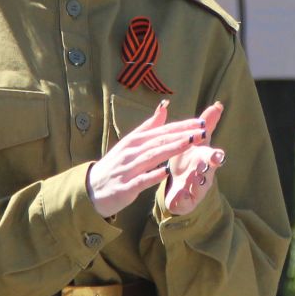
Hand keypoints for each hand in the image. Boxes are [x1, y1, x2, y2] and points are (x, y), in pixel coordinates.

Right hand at [87, 101, 210, 217]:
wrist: (91, 189)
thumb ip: (149, 126)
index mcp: (134, 141)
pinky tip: (166, 172)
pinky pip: (141, 180)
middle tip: (202, 130)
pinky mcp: (125, 187)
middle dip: (182, 135)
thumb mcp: (130, 143)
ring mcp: (127, 169)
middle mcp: (130, 152)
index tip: (200, 122)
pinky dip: (153, 175)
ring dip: (172, 149)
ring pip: (152, 157)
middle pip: (160, 141)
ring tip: (190, 142)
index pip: (161, 130)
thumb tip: (165, 106)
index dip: (182, 126)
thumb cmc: (115, 164)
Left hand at [161, 103, 225, 215]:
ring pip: (198, 187)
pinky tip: (178, 195)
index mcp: (205, 160)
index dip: (216, 156)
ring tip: (192, 178)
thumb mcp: (196, 142)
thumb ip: (206, 125)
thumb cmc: (190, 160)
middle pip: (209, 172)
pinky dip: (182, 199)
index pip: (214, 157)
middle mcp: (204, 175)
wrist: (180, 186)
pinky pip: (184, 202)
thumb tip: (218, 104)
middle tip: (206, 165)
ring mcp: (196, 190)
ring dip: (196, 183)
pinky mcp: (185, 202)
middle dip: (208, 169)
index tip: (218, 154)